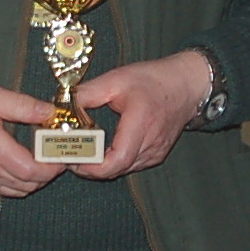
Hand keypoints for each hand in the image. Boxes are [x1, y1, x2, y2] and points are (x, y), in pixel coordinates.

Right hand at [0, 83, 62, 196]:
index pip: (33, 170)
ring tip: (38, 161)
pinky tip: (17, 166)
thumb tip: (50, 113)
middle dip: (48, 173)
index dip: (53, 166)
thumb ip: (22, 105)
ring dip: (33, 180)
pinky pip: (2, 192)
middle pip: (29, 184)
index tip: (60, 154)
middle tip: (53, 156)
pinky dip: (16, 184)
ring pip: (18, 191)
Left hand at [71, 50, 213, 179]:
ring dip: (101, 166)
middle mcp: (151, 143)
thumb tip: (62, 104)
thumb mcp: (116, 79)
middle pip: (116, 170)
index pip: (116, 160)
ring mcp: (156, 152)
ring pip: (122, 171)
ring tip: (82, 152)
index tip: (73, 158)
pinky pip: (130, 166)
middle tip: (70, 155)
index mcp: (141, 122)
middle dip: (90, 167)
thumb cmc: (154, 79)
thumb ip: (88, 93)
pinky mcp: (156, 156)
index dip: (92, 166)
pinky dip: (113, 163)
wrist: (186, 85)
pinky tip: (101, 151)